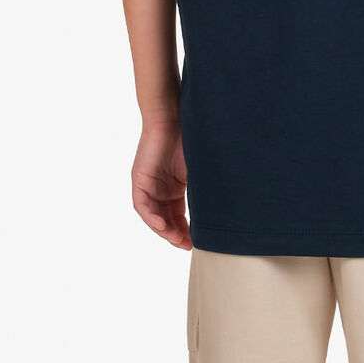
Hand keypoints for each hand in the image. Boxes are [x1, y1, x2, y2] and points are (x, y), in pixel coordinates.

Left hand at [131, 121, 191, 248]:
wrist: (175, 117)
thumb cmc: (190, 138)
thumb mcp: (199, 170)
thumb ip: (203, 188)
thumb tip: (223, 208)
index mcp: (174, 187)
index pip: (177, 216)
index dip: (185, 230)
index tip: (195, 242)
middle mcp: (159, 189)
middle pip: (165, 219)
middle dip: (176, 234)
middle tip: (188, 245)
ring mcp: (148, 185)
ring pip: (153, 216)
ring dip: (164, 230)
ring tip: (177, 239)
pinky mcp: (139, 179)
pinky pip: (142, 206)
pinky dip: (152, 217)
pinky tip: (163, 225)